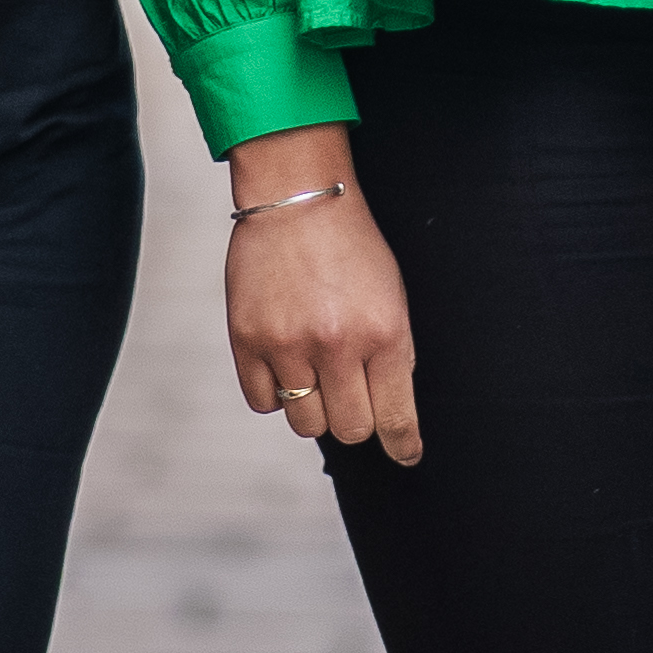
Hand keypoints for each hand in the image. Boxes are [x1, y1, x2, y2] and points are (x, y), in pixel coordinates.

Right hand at [222, 126, 420, 464]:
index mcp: (384, 333)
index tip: (406, 456)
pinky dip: (275, 392)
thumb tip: (388, 414)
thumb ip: (392, 355)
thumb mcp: (391, 297)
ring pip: (305, 423)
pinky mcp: (247, 339)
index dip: (403, 446)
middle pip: (350, 429)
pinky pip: (263, 402)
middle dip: (355, 417)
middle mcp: (337, 345)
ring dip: (314, 405)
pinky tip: (284, 361)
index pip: (395, 418)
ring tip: (314, 368)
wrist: (297, 196)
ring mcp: (288, 344)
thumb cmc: (351, 246)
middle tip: (350, 389)